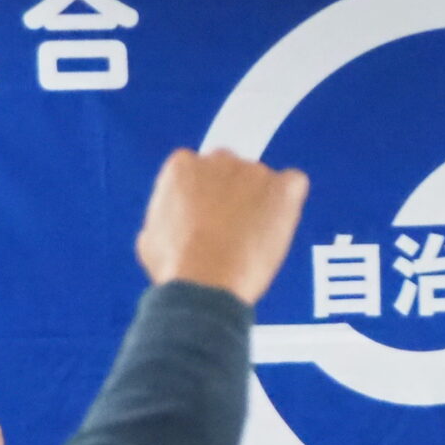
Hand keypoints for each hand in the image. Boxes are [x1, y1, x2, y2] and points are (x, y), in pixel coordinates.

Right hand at [134, 149, 309, 305]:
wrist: (206, 283)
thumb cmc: (177, 267)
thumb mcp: (151, 239)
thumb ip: (166, 217)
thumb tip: (172, 224)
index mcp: (183, 167)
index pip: (199, 171)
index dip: (205, 197)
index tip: (208, 216)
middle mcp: (219, 160)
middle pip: (231, 170)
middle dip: (232, 194)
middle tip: (230, 227)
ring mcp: (253, 173)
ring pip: (262, 180)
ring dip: (260, 202)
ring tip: (252, 240)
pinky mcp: (282, 188)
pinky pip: (293, 184)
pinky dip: (289, 202)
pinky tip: (278, 226)